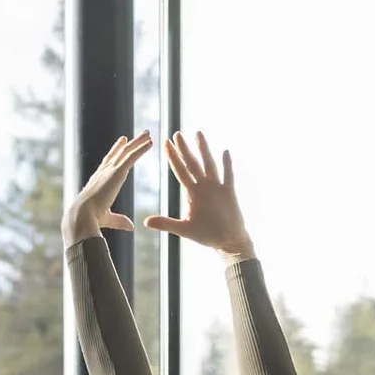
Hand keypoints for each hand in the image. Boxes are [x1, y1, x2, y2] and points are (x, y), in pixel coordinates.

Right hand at [63, 133, 150, 246]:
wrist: (82, 216)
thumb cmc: (91, 219)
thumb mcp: (108, 218)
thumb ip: (119, 220)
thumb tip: (131, 226)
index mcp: (98, 180)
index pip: (109, 161)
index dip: (117, 151)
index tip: (124, 141)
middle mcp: (103, 172)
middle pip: (120, 152)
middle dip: (131, 143)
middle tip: (141, 134)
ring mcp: (109, 171)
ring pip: (126, 152)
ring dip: (138, 142)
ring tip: (148, 134)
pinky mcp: (116, 173)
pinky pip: (131, 157)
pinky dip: (141, 148)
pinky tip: (151, 142)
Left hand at [146, 131, 254, 261]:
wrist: (227, 241)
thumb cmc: (206, 235)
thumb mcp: (184, 229)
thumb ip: (165, 223)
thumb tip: (145, 222)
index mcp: (191, 193)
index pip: (180, 171)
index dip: (172, 157)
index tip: (165, 143)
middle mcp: (203, 187)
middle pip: (192, 163)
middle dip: (184, 148)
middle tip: (176, 133)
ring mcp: (216, 187)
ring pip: (208, 164)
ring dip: (203, 150)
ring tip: (198, 133)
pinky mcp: (229, 192)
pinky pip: (228, 175)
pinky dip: (226, 164)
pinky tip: (225, 151)